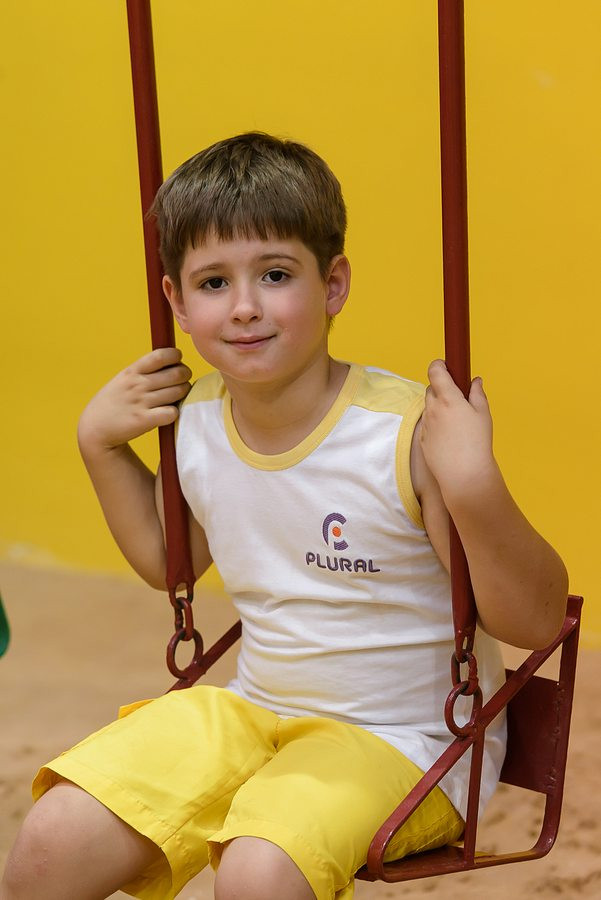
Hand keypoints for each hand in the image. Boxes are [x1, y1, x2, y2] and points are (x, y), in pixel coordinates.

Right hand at [78, 348, 191, 455]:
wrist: (95, 429)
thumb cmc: (112, 403)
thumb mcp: (122, 380)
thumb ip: (142, 371)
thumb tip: (169, 361)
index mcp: (132, 371)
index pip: (161, 355)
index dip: (176, 356)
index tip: (178, 361)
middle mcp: (137, 384)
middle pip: (177, 373)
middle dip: (185, 375)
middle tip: (183, 381)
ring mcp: (141, 402)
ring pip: (179, 392)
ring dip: (183, 393)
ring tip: (177, 397)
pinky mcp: (144, 420)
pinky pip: (172, 412)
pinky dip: (175, 412)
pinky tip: (168, 413)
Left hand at [419, 359, 496, 507]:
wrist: (464, 473)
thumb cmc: (477, 442)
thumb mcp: (483, 414)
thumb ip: (477, 393)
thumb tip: (475, 381)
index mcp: (448, 398)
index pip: (435, 371)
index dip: (439, 365)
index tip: (446, 365)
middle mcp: (432, 409)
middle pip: (431, 388)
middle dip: (442, 388)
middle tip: (458, 396)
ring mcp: (425, 424)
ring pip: (429, 407)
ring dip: (439, 406)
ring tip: (457, 421)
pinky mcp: (422, 438)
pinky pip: (427, 424)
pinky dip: (436, 423)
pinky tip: (450, 436)